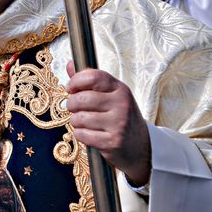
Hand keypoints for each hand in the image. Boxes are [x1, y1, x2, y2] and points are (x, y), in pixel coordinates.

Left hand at [65, 62, 151, 186]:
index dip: (75, 81)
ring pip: (79, 118)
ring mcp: (118, 124)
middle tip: (74, 108)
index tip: (71, 88)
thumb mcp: (112, 96)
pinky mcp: (112, 142)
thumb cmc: (121, 117)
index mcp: (121, 89)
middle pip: (82, 98)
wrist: (141, 146)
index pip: (93, 77)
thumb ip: (90, 81)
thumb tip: (70, 64)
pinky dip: (80, 134)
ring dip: (75, 121)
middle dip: (71, 104)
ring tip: (83, 122)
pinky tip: (88, 134)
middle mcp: (121, 105)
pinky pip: (82, 134)